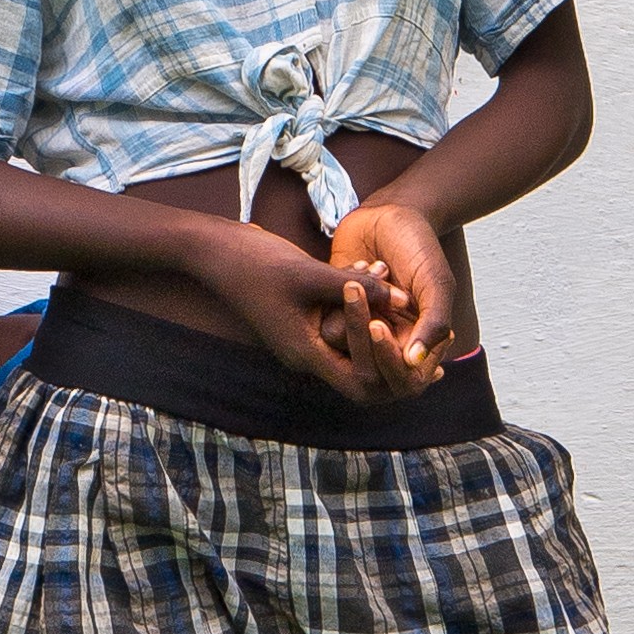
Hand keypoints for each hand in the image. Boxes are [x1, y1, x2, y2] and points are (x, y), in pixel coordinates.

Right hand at [174, 215, 435, 402]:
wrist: (215, 250)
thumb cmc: (256, 262)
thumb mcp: (310, 273)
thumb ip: (357, 286)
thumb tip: (403, 297)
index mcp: (305, 352)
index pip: (360, 383)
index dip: (389, 369)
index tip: (413, 342)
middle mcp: (305, 352)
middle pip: (360, 370)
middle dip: (389, 350)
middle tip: (418, 329)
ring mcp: (302, 336)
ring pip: (351, 340)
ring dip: (375, 318)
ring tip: (398, 291)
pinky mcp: (301, 318)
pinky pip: (339, 321)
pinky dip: (359, 305)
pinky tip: (376, 276)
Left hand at [325, 197, 456, 372]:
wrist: (391, 212)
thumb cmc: (420, 247)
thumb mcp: (436, 283)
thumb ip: (433, 323)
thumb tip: (414, 362)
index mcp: (417, 340)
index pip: (404, 378)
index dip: (389, 360)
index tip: (379, 326)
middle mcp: (388, 339)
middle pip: (370, 369)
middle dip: (365, 334)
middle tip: (364, 295)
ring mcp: (361, 325)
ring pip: (345, 343)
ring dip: (357, 307)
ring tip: (379, 267)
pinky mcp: (336, 309)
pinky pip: (327, 320)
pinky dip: (341, 294)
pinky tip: (361, 264)